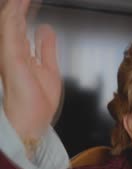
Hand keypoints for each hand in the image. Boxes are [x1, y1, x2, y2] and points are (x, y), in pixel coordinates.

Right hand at [0, 0, 60, 146]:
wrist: (33, 121)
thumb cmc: (38, 102)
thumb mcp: (49, 68)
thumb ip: (46, 48)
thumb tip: (45, 29)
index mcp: (21, 56)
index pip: (21, 28)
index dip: (24, 12)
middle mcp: (12, 52)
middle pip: (14, 23)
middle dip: (18, 6)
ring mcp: (9, 53)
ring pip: (10, 22)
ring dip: (15, 6)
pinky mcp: (11, 56)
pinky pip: (11, 30)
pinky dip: (14, 15)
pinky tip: (17, 3)